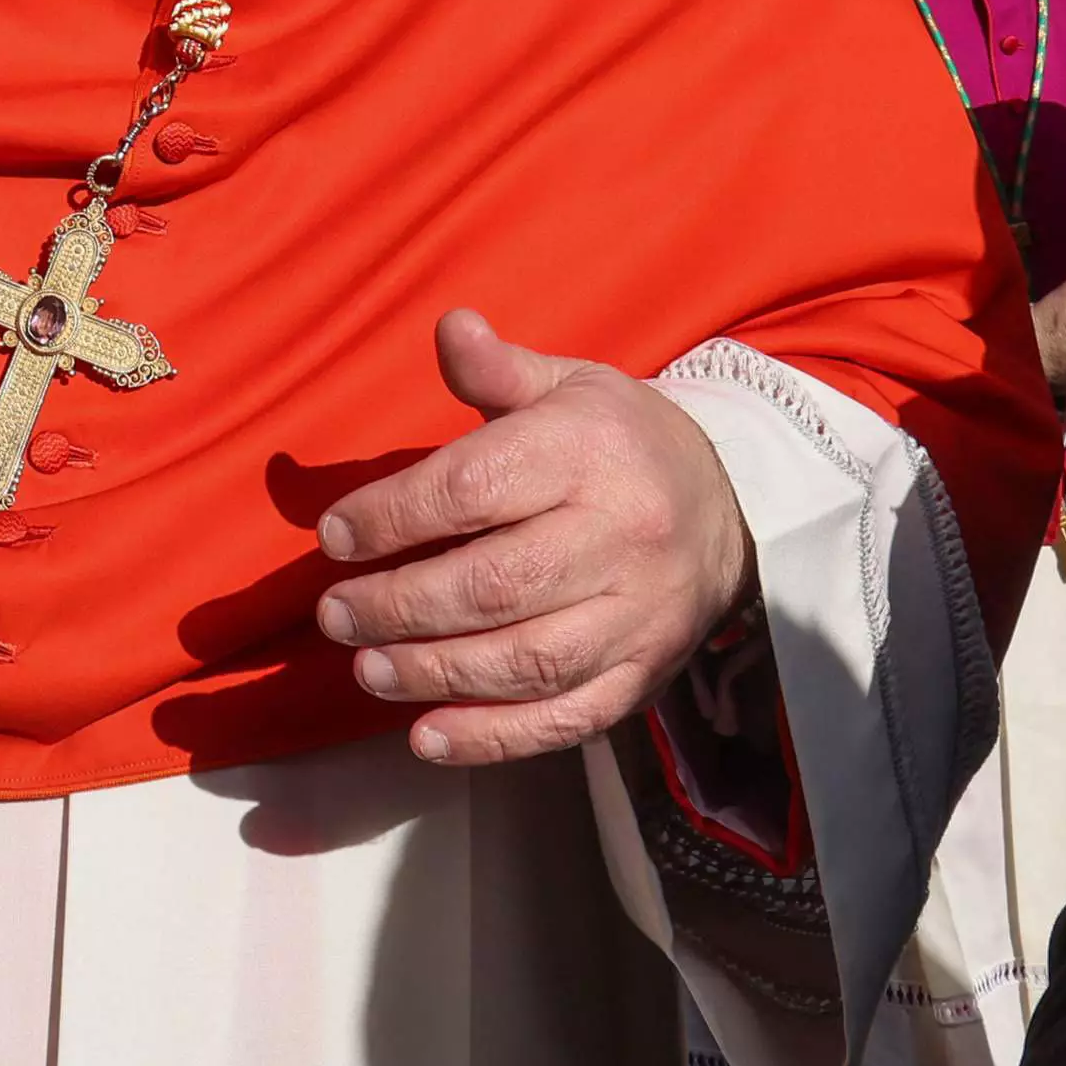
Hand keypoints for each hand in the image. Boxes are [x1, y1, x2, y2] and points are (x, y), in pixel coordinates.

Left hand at [310, 310, 752, 764]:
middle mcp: (620, 537)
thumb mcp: (569, 387)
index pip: (475, 488)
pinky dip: (493, 737)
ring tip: (367, 670)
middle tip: (335, 616)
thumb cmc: (621, 443)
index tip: (335, 537)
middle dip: (399, 606)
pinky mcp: (644, 675)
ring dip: (434, 672)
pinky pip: (566, 718)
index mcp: (589, 453)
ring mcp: (636, 615)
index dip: (394, 515)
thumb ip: (498, 371)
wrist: (730, 510)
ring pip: (526, 660)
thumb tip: (449, 327)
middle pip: (494, 585)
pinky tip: (427, 737)